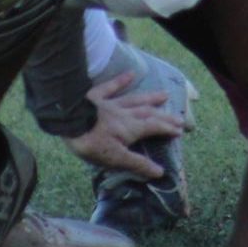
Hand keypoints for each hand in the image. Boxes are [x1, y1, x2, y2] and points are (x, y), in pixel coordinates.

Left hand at [64, 72, 183, 177]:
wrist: (67, 121)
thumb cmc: (91, 142)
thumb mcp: (115, 158)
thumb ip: (137, 163)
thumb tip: (160, 172)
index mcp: (130, 128)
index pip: (153, 127)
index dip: (167, 129)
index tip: (179, 131)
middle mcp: (124, 113)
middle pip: (148, 113)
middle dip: (164, 116)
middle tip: (179, 117)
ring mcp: (110, 103)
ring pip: (135, 99)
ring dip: (150, 98)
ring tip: (164, 95)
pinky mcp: (95, 96)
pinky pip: (110, 87)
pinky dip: (121, 80)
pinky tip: (131, 74)